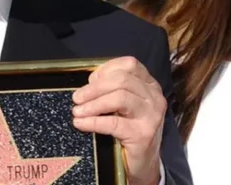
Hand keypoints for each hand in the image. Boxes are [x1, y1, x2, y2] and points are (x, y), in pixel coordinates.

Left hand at [72, 56, 165, 184]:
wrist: (144, 164)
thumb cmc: (130, 131)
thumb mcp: (124, 105)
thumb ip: (112, 89)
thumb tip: (91, 82)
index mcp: (149, 85)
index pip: (129, 65)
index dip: (106, 69)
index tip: (90, 80)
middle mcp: (154, 97)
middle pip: (122, 80)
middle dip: (94, 88)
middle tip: (76, 98)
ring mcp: (151, 115)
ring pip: (119, 97)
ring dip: (93, 103)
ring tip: (77, 111)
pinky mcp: (143, 134)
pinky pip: (113, 123)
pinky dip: (93, 121)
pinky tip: (81, 123)